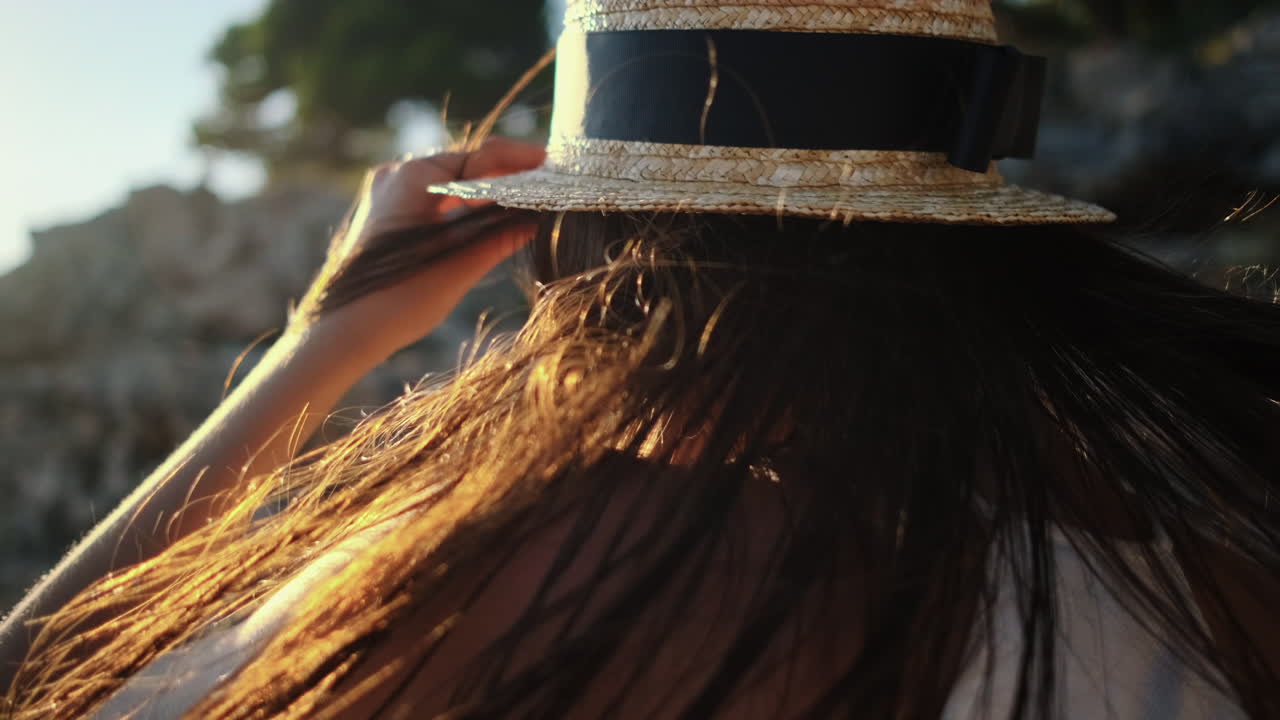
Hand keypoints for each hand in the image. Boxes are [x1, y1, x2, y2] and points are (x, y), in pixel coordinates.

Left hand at [292, 137, 544, 366]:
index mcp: (413, 177)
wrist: (339, 334)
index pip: (480, 157)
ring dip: (488, 194)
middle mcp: (398, 175)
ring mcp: (389, 193)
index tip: (553, 166)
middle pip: (466, 166)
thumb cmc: (397, 301)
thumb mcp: (459, 267)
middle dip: (507, 177)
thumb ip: (500, 236)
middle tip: (547, 188)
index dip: (519, 161)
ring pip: (452, 184)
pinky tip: (491, 220)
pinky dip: (465, 208)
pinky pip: (436, 200)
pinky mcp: (387, 214)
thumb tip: (538, 218)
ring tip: (527, 205)